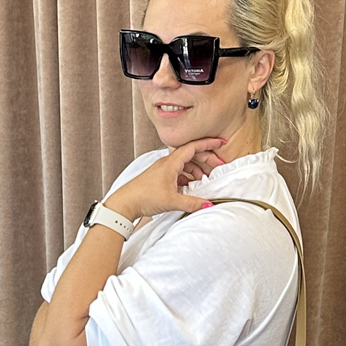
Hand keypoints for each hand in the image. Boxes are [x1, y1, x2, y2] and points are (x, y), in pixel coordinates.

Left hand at [101, 138, 228, 222]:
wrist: (124, 203)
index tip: (221, 142)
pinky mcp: (159, 178)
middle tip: (218, 167)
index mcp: (171, 162)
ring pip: (185, 165)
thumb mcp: (172, 201)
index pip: (193, 147)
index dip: (208, 143)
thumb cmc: (143, 197)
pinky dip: (187, 178)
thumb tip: (208, 204)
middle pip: (191, 155)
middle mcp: (167, 163)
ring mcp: (163, 170)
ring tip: (204, 181)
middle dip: (206, 159)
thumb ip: (192, 203)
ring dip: (197, 170)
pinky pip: (178, 173)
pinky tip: (190, 188)